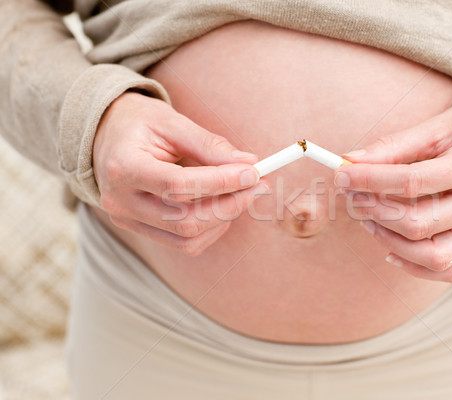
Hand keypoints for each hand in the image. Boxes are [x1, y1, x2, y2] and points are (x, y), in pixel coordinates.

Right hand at [93, 92, 267, 255]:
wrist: (106, 136)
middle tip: (257, 184)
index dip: (221, 182)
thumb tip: (248, 163)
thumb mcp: (172, 122)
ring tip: (242, 192)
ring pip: (187, 238)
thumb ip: (209, 144)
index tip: (253, 172)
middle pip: (185, 221)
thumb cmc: (139, 124)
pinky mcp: (140, 229)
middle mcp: (121, 201)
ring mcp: (128, 220)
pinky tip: (222, 206)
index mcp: (124, 167)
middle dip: (230, 205)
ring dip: (224, 218)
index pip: (178, 186)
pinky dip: (211, 229)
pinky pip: (184, 243)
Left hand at [335, 96, 451, 281]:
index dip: (369, 180)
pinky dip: (414, 266)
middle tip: (352, 196)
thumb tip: (349, 162)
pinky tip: (390, 248)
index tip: (341, 175)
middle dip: (375, 211)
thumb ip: (393, 146)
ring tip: (368, 218)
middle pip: (419, 224)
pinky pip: (448, 271)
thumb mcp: (435, 127)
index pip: (412, 181)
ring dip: (389, 241)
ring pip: (433, 256)